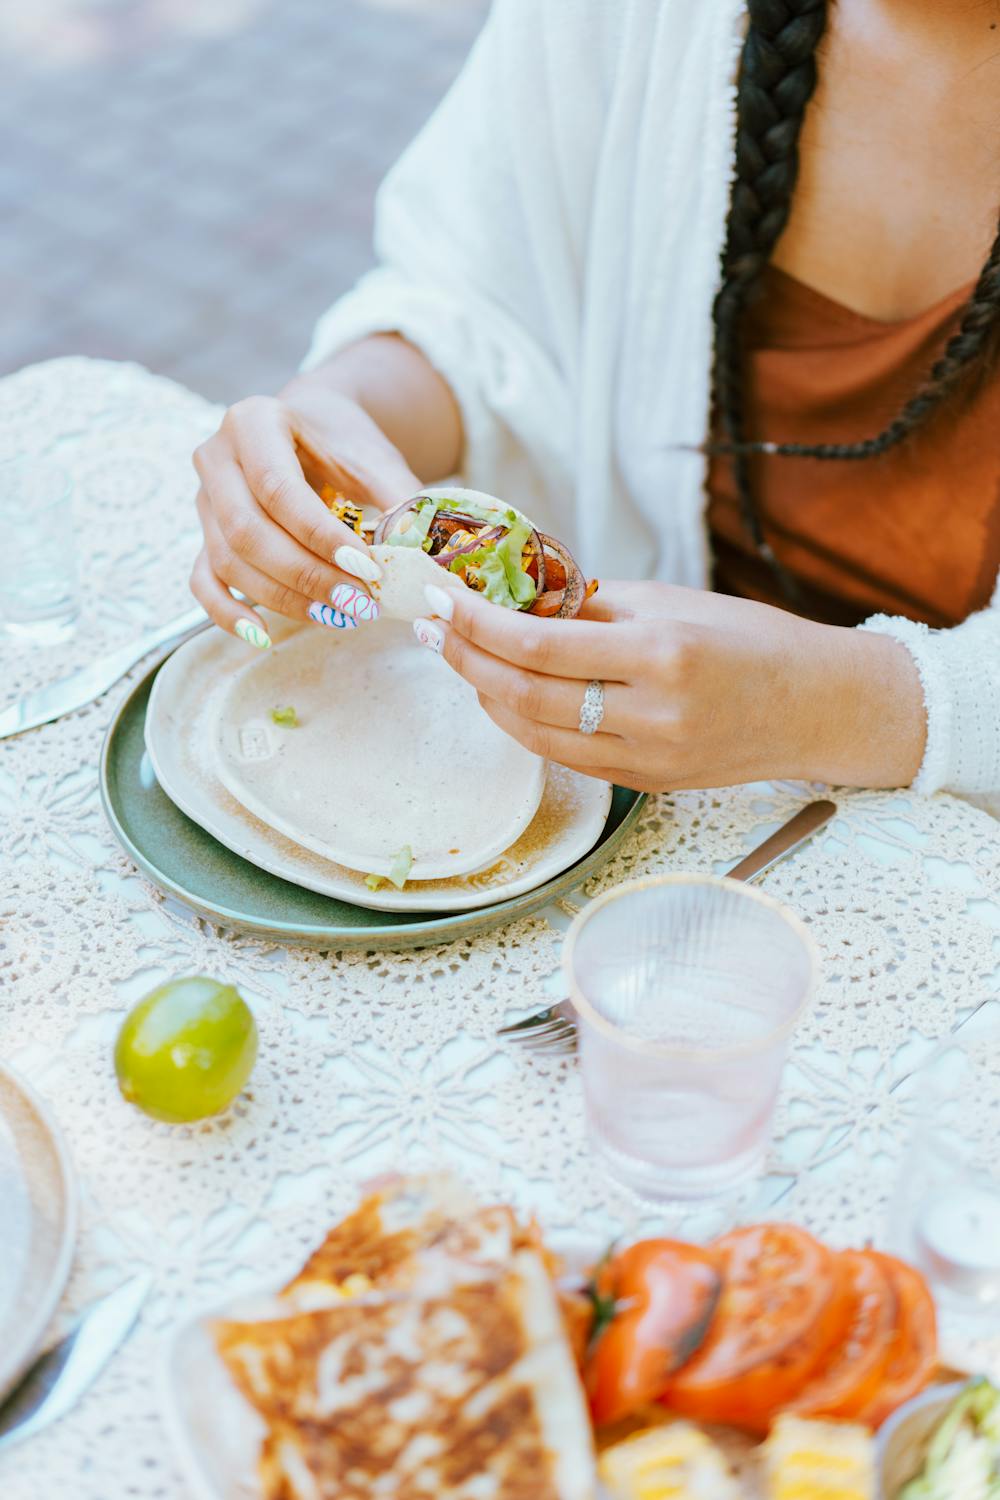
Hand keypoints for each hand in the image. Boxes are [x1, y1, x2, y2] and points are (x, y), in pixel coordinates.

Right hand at [190, 386, 420, 642]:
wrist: (311, 424)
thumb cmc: (343, 441)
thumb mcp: (373, 458)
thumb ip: (396, 500)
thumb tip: (417, 555)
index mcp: (253, 422)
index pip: (278, 490)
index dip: (321, 537)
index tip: (366, 568)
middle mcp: (216, 458)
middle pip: (248, 531)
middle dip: (306, 575)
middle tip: (358, 602)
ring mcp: (204, 499)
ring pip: (229, 561)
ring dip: (283, 598)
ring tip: (338, 615)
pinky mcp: (205, 535)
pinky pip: (204, 582)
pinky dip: (229, 614)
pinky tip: (263, 636)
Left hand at [415, 580, 925, 790]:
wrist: (819, 707)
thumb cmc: (752, 639)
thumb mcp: (673, 603)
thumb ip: (594, 606)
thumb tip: (519, 600)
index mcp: (660, 654)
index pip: (539, 643)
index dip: (477, 623)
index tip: (440, 598)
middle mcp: (652, 714)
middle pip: (525, 696)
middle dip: (467, 661)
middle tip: (433, 629)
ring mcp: (649, 758)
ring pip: (536, 736)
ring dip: (488, 697)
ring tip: (462, 660)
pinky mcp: (647, 784)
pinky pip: (567, 757)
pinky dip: (526, 727)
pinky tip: (506, 697)